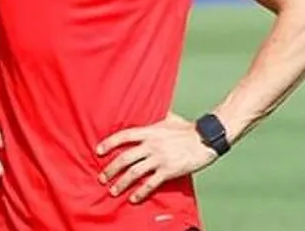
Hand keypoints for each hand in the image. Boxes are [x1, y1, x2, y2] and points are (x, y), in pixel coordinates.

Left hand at [96, 112, 218, 203]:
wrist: (206, 139)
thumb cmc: (187, 128)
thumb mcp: (168, 117)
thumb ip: (155, 115)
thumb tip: (149, 106)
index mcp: (149, 131)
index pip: (123, 136)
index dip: (109, 143)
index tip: (98, 151)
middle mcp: (151, 145)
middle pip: (125, 158)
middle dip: (111, 169)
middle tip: (102, 177)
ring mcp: (159, 159)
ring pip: (135, 172)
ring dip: (122, 182)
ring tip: (113, 190)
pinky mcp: (169, 171)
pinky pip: (151, 184)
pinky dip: (140, 192)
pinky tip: (133, 198)